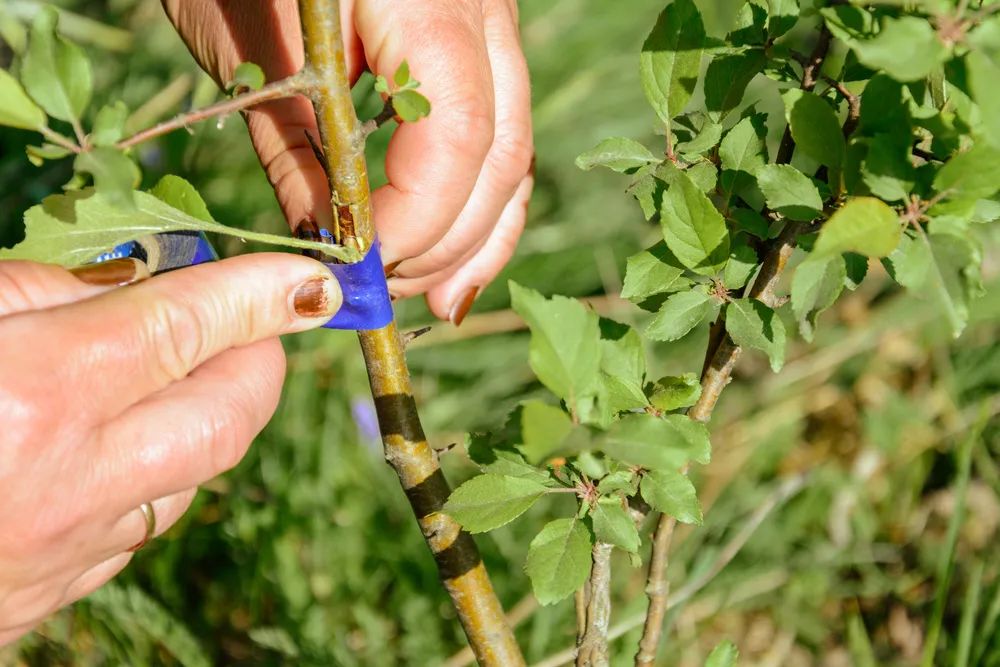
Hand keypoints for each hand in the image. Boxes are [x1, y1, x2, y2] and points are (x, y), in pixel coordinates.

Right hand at [0, 255, 340, 644]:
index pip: (192, 328)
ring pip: (194, 478)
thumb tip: (140, 277)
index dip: (263, 293)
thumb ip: (41, 291)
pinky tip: (121, 445)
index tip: (311, 279)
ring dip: (209, 419)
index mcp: (36, 396)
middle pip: (228, 417)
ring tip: (188, 374)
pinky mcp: (45, 597)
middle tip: (256, 323)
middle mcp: (68, 484)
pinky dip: (152, 476)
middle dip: (262, 363)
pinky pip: (139, 527)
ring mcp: (61, 553)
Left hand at [164, 0, 533, 323]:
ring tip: (432, 294)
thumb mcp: (250, 48)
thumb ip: (300, 154)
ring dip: (474, 235)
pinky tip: (459, 258)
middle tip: (386, 289)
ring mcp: (492, 25)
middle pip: (499, 154)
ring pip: (513, 152)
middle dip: (444, 240)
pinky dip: (481, 202)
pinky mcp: (481, 48)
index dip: (415, 219)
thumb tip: (334, 251)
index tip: (361, 266)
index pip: (454, 135)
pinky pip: (501, 136)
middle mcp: (481, 8)